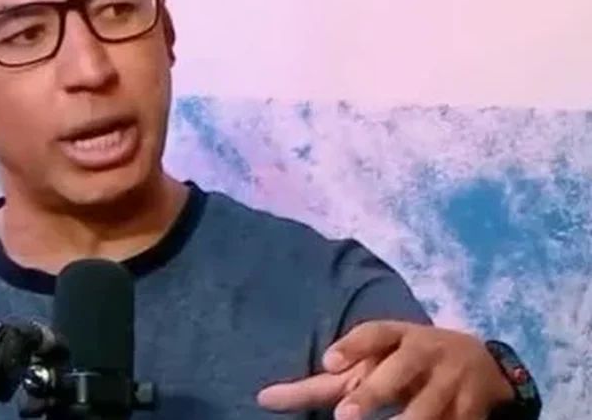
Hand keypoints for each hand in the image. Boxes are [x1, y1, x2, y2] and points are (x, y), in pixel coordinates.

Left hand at [256, 321, 514, 419]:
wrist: (481, 365)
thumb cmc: (402, 364)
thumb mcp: (369, 364)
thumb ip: (324, 383)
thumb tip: (264, 399)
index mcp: (398, 335)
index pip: (375, 333)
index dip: (353, 345)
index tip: (328, 361)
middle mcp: (426, 352)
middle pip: (400, 369)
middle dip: (375, 393)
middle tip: (345, 415)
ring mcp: (451, 382)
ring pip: (430, 406)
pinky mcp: (472, 410)